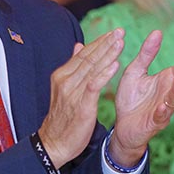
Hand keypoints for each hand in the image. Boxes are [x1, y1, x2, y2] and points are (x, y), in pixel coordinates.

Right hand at [38, 29, 124, 168]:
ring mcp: (73, 92)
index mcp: (62, 75)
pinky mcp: (81, 105)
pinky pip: (94, 86)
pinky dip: (105, 74)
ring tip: (120, 42)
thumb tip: (78, 46)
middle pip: (89, 58)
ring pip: (92, 69)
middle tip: (120, 31)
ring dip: (108, 54)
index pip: (83, 54)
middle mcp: (66, 80)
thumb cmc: (62, 117)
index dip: (99, 43)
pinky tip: (115, 65)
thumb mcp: (65, 88)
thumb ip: (73, 67)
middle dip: (106, 43)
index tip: (113, 33)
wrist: (53, 142)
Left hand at [109, 31, 173, 165]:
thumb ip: (146, 54)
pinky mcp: (154, 122)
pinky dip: (162, 112)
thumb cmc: (131, 97)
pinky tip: (163, 106)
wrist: (122, 124)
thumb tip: (157, 32)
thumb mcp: (135, 71)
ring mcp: (163, 109)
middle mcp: (168, 94)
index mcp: (165, 80)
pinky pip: (160, 117)